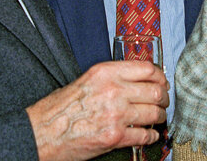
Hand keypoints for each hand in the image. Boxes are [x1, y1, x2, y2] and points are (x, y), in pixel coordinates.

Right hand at [26, 60, 168, 160]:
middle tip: (162, 102)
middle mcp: (114, 90)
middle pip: (156, 91)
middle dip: (163, 98)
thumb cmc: (60, 108)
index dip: (160, 77)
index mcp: (106, 72)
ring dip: (159, 117)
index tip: (162, 82)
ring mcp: (116, 114)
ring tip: (156, 118)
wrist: (43, 132)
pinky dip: (151, 136)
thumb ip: (112, 78)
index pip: (147, 69)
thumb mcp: (87, 80)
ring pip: (154, 113)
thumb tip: (136, 80)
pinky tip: (148, 134)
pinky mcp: (116, 136)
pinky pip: (145, 135)